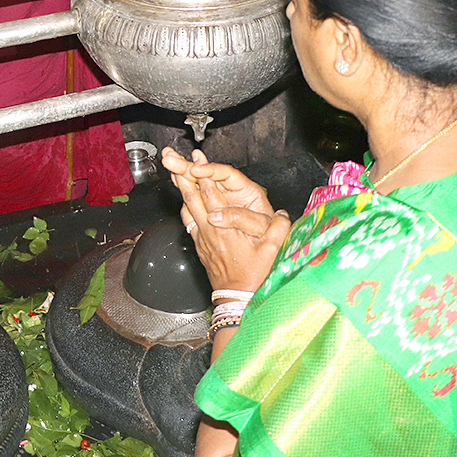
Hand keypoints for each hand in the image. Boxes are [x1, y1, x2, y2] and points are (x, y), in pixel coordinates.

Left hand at [162, 146, 288, 292]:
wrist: (236, 298)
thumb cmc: (254, 276)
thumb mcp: (272, 252)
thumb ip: (278, 230)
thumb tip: (283, 214)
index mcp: (225, 227)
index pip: (211, 194)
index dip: (203, 174)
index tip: (196, 159)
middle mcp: (209, 230)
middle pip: (192, 197)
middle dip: (183, 175)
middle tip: (173, 159)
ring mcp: (201, 238)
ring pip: (186, 208)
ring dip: (180, 190)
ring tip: (174, 173)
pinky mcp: (198, 246)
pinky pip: (187, 222)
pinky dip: (184, 207)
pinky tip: (183, 202)